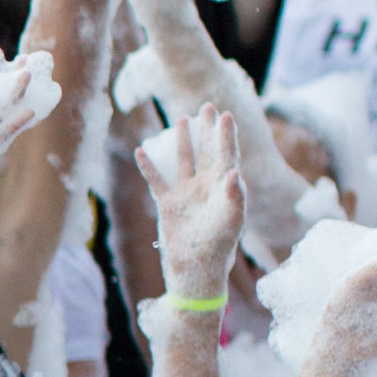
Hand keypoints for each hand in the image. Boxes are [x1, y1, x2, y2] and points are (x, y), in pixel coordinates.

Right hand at [141, 104, 242, 299]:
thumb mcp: (231, 221)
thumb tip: (233, 172)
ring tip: (181, 119)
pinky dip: (148, 166)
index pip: (226, 155)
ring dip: (182, 141)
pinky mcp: (168, 204)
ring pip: (184, 161)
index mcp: (223, 188)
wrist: (195, 269)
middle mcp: (206, 187)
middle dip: (207, 130)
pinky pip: (156, 180)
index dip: (226, 135)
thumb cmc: (218, 247)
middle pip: (207, 152)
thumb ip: (235, 196)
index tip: (225, 115)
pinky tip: (141, 150)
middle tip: (207, 107)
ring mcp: (186, 194)